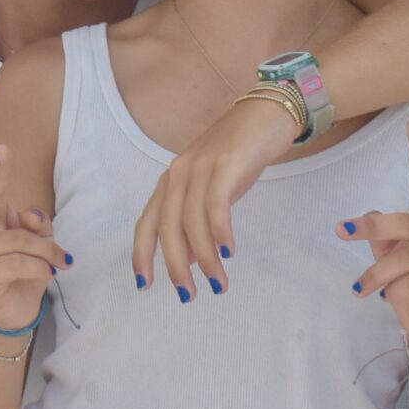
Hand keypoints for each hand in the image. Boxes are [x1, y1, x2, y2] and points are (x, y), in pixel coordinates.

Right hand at [0, 101, 67, 336]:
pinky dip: (41, 269)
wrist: (14, 312)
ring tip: (56, 263)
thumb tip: (28, 213)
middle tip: (5, 152)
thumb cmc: (26, 268)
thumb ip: (36, 222)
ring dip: (46, 251)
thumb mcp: (40, 240)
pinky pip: (22, 261)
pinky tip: (45, 277)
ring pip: (20, 238)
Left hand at [131, 93, 301, 295]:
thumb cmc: (239, 156)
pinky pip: (216, 204)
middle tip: (188, 295)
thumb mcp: (212, 190)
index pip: (146, 223)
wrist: (266, 113)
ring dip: (205, 258)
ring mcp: (201, 167)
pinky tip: (229, 250)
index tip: (144, 285)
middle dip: (174, 266)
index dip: (142, 254)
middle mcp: (178, 174)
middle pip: (166, 227)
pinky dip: (220, 231)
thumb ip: (197, 220)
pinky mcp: (227, 164)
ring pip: (192, 221)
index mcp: (170, 181)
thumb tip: (189, 260)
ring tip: (218, 284)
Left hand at [345, 117, 408, 370]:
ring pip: (405, 258)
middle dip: (370, 227)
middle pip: (406, 221)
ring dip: (377, 275)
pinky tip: (391, 301)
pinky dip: (393, 292)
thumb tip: (366, 218)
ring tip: (364, 289)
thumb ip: (383, 239)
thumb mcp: (392, 261)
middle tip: (341, 231)